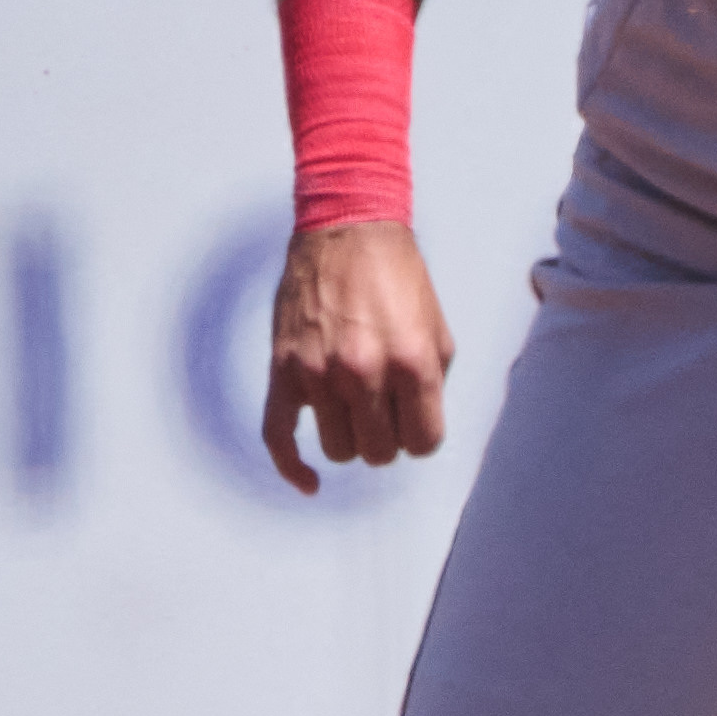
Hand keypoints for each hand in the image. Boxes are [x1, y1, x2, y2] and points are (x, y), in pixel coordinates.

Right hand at [260, 219, 452, 495]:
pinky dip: (293, 468)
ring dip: (351, 438)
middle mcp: (363, 373)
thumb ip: (432, 385)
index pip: (422, 442)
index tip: (416, 420)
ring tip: (357, 409)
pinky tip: (309, 483)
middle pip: (379, 452)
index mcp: (412, 363)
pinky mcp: (284, 370)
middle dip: (388, 438)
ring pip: (338, 449)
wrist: (347, 232)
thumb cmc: (399, 280)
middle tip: (388, 410)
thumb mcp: (438, 330)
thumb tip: (419, 427)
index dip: (422, 436)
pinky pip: (278, 438)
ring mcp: (319, 374)